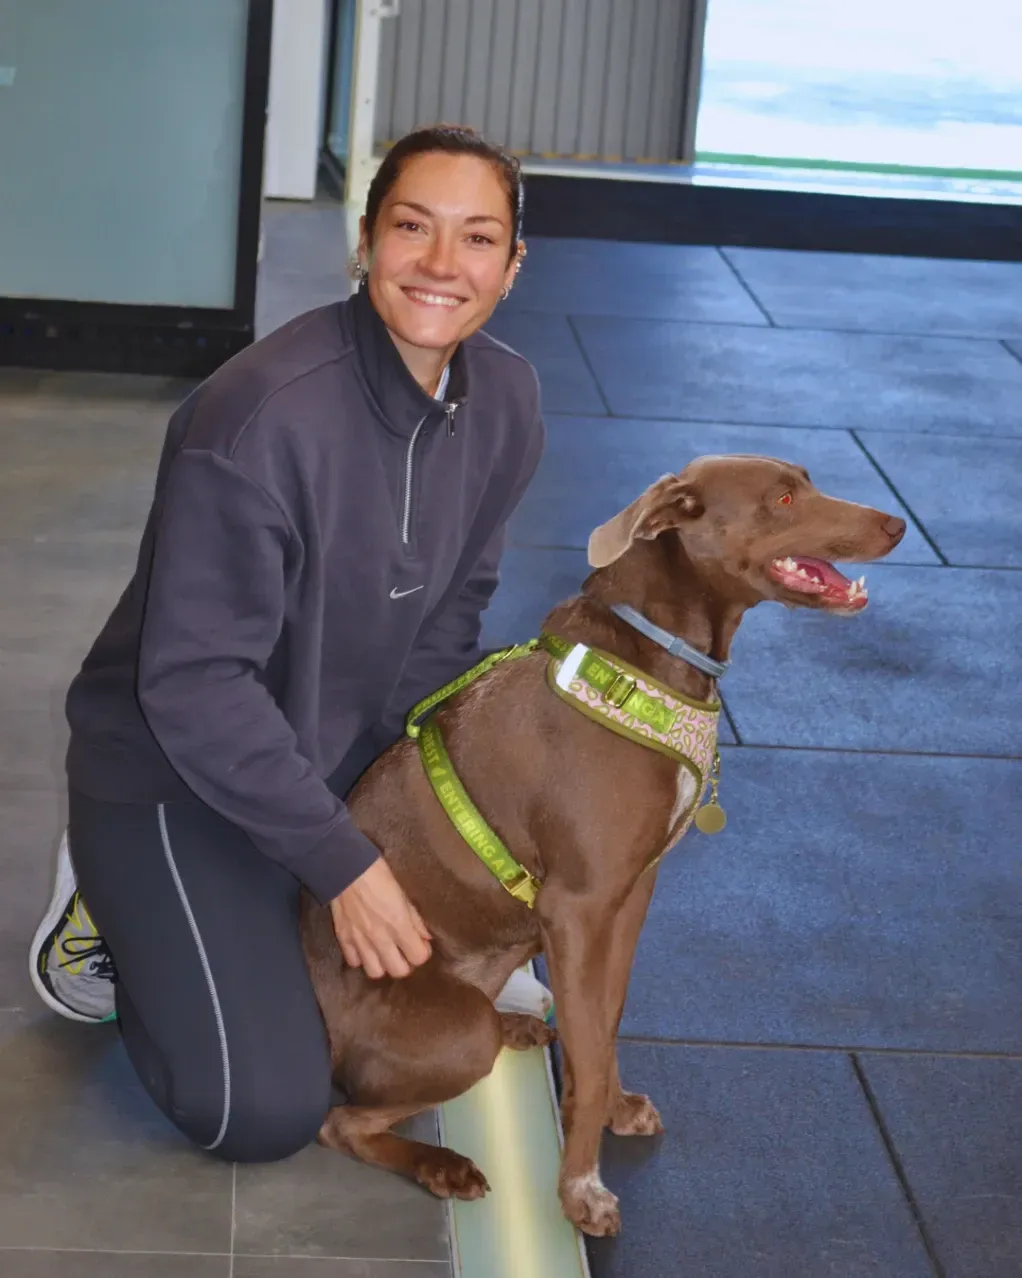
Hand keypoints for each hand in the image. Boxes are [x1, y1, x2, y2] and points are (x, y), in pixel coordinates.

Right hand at [330, 858, 431, 978]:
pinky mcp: (343, 938)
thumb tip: (425, 937)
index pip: (418, 957)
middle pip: (399, 971)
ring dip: (382, 965)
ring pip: (375, 972)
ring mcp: (360, 940)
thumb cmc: (378, 874)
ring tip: (383, 952)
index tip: (420, 944)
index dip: (422, 952)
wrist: (346, 867)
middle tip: (403, 951)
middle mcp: (380, 938)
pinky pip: (353, 962)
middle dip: (404, 963)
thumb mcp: (403, 893)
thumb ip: (415, 919)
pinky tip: (364, 947)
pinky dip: (360, 958)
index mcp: (399, 925)